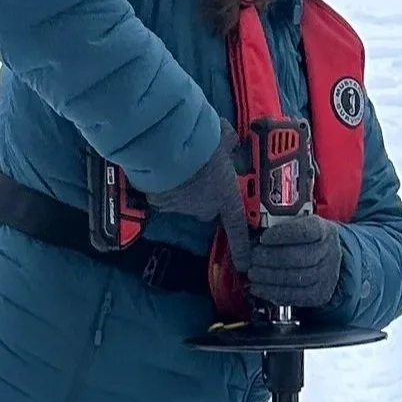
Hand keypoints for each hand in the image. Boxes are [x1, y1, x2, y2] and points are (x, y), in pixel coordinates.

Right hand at [149, 133, 252, 270]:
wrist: (166, 145)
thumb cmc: (201, 144)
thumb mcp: (223, 136)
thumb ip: (228, 141)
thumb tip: (229, 137)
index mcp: (225, 197)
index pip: (238, 228)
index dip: (242, 247)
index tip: (244, 264)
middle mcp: (203, 207)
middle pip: (207, 209)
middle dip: (206, 197)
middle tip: (203, 175)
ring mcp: (179, 206)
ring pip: (183, 200)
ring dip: (183, 186)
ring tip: (178, 164)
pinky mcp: (157, 200)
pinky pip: (162, 194)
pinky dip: (162, 183)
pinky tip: (161, 166)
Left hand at [245, 209, 344, 311]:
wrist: (327, 258)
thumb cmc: (306, 240)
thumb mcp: (297, 224)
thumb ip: (279, 226)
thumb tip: (254, 236)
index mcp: (323, 231)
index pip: (305, 232)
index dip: (282, 235)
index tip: (264, 238)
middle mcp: (329, 253)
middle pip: (299, 257)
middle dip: (271, 258)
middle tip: (254, 257)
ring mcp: (326, 275)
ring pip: (296, 278)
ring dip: (269, 277)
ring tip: (253, 273)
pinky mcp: (319, 294)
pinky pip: (295, 296)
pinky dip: (273, 293)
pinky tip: (259, 288)